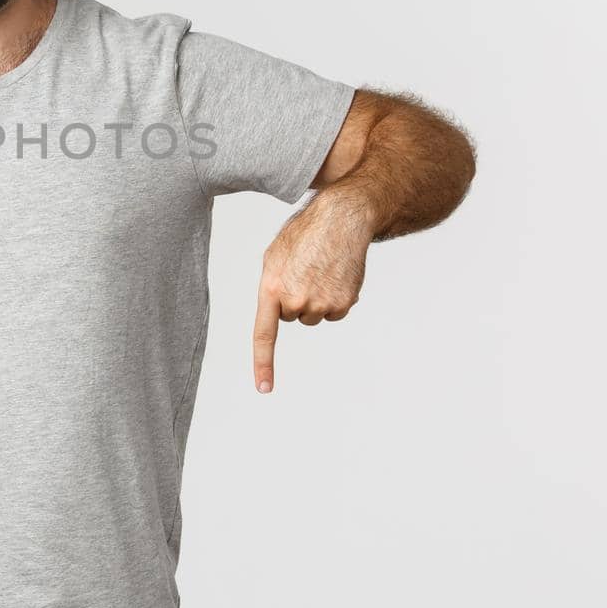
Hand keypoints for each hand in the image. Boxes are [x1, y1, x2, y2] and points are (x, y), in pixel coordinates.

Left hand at [252, 192, 373, 393]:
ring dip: (316, 299)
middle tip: (304, 271)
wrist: (341, 219)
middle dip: (295, 299)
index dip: (263, 364)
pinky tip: (336, 274)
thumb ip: (270, 288)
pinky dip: (335, 298)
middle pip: (292, 317)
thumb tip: (278, 312)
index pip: (264, 334)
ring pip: (314, 316)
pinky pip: (334, 313)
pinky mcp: (343, 303)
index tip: (264, 388)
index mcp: (272, 288)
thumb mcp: (274, 257)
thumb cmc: (304, 235)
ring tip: (320, 269)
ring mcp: (322, 304)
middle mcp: (296, 300)